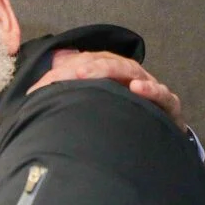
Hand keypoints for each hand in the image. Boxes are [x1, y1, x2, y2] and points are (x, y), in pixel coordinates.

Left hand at [29, 49, 184, 130]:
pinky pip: (163, 95)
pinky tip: (136, 88)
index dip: (71, 67)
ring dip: (110, 70)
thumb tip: (36, 88)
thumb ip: (67, 94)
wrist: (157, 142)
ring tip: (87, 74)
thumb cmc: (123, 118)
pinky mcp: (168, 105)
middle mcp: (131, 78)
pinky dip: (151, 90)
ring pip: (133, 73)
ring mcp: (151, 89)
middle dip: (89, 66)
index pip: (92, 63)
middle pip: (111, 64)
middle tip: (71, 73)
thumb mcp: (93, 105)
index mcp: (113, 75)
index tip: (49, 79)